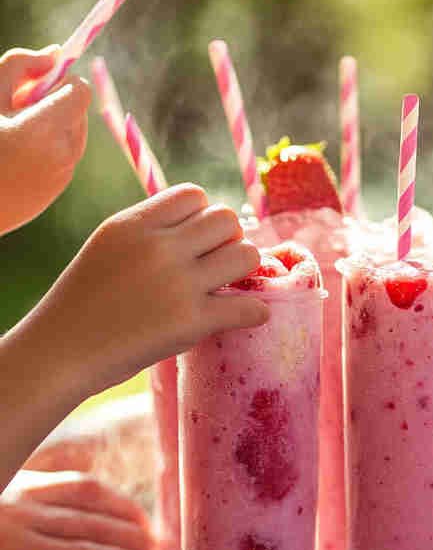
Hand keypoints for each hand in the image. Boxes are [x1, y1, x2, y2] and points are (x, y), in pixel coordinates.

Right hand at [0, 47, 90, 233]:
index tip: (31, 86)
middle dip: (51, 103)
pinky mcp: (52, 193)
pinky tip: (10, 156)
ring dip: (48, 126)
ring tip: (9, 134)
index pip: (80, 90)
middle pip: (76, 111)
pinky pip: (60, 157)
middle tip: (12, 109)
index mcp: (46, 128)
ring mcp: (60, 178)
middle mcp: (62, 155)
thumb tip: (54, 53)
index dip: (58, 81)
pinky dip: (44, 149)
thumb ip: (20, 65)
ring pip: (70, 134)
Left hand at [0, 472, 170, 549]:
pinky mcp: (16, 478)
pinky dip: (99, 490)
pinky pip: (68, 477)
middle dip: (139, 543)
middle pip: (95, 525)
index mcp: (15, 548)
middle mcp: (24, 512)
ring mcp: (21, 489)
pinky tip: (110, 502)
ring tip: (150, 534)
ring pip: (87, 494)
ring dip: (125, 512)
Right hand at [28, 185, 266, 398]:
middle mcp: (158, 247)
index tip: (196, 239)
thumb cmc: (82, 302)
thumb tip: (202, 221)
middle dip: (227, 239)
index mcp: (134, 224)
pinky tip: (246, 315)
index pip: (194, 195)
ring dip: (244, 270)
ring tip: (228, 286)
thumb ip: (149, 229)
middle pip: (226, 219)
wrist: (60, 353)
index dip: (201, 216)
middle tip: (216, 263)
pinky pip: (248, 306)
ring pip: (246, 254)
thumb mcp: (108, 246)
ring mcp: (177, 283)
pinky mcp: (190, 322)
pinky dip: (254, 311)